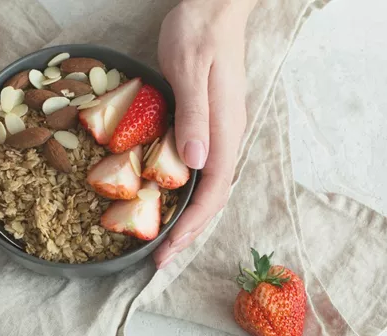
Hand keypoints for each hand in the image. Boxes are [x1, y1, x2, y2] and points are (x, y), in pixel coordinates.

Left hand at [154, 0, 256, 267]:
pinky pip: (201, 169)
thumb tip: (196, 164)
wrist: (215, 6)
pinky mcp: (209, 123)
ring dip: (188, 217)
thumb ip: (194, 116)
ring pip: (208, 186)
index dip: (191, 226)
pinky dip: (186, 193)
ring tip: (165, 241)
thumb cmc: (199, 32)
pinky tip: (169, 200)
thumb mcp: (190, 69)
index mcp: (225, 129)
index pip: (213, 191)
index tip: (167, 251)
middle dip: (189, 232)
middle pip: (213, 197)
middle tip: (160, 259)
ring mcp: (220, 131)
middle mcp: (226, 136)